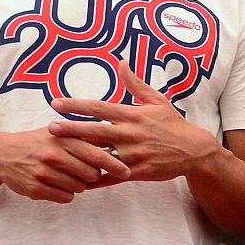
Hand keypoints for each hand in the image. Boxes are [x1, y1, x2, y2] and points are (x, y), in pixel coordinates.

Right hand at [0, 126, 131, 203]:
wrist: (2, 154)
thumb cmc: (39, 142)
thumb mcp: (60, 132)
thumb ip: (85, 135)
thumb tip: (116, 136)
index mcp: (63, 139)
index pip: (97, 155)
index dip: (115, 165)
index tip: (127, 172)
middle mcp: (54, 155)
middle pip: (91, 175)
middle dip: (93, 176)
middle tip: (86, 172)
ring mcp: (44, 173)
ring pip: (79, 188)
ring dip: (79, 185)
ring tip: (67, 175)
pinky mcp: (36, 188)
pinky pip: (65, 198)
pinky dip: (66, 194)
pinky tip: (57, 184)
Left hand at [48, 62, 219, 184]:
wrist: (194, 150)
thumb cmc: (173, 124)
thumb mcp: (157, 100)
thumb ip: (135, 84)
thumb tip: (121, 63)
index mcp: (132, 114)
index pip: (98, 107)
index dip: (75, 105)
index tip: (55, 103)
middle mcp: (130, 133)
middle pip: (94, 130)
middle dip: (70, 129)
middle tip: (49, 128)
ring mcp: (134, 154)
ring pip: (101, 155)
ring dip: (78, 155)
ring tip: (57, 156)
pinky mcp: (138, 171)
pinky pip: (112, 176)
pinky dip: (94, 179)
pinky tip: (77, 181)